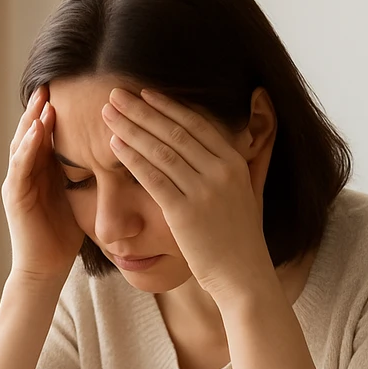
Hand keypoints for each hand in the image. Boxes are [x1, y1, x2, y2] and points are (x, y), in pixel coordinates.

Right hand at [3, 86, 84, 282]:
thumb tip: (113, 157)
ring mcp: (17, 184)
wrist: (46, 269)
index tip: (71, 89)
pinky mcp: (15, 198)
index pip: (47, 135)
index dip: (55, 112)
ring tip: (44, 99)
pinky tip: (38, 132)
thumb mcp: (78, 198)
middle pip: (32, 133)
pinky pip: (20, 167)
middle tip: (52, 82)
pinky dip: (28, 148)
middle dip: (41, 108)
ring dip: (33, 121)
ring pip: (23, 145)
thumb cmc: (63, 237)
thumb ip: (85, 176)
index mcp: (41, 172)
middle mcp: (25, 173)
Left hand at [102, 87, 275, 302]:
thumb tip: (259, 129)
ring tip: (108, 113)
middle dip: (141, 110)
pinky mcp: (184, 213)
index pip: (196, 124)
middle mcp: (221, 172)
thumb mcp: (253, 190)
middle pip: (174, 132)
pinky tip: (114, 145)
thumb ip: (253, 158)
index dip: (167, 106)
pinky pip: (152, 178)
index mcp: (236, 162)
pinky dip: (131, 158)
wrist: (244, 276)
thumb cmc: (242, 236)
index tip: (144, 92)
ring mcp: (203, 192)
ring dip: (130, 129)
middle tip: (115, 93)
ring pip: (160, 151)